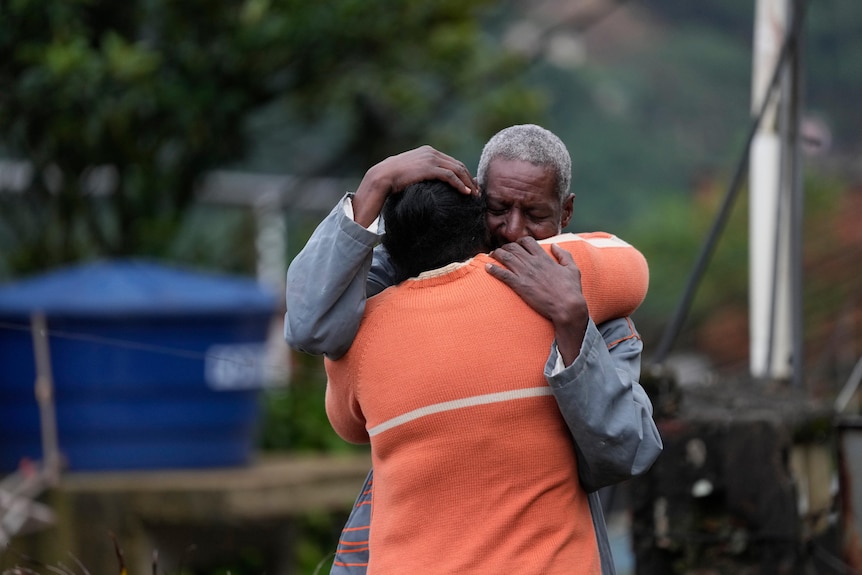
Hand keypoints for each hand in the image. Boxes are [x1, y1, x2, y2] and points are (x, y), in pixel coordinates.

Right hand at [352, 146, 477, 226]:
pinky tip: (466, 193)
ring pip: (457, 170)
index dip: (463, 174)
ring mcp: (431, 159)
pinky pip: (451, 176)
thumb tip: (429, 184)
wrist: (382, 176)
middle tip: (477, 192)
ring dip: (468, 183)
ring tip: (475, 195)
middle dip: (469, 179)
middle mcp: (431, 152)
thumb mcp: (410, 172)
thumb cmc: (393, 178)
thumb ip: (422, 173)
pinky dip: (460, 185)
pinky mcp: (429, 168)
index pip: (452, 162)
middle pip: (458, 165)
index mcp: (428, 151)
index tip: (470, 186)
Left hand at [486, 238, 588, 364]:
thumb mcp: (573, 269)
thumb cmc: (571, 289)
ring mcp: (525, 273)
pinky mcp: (519, 285)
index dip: (519, 241)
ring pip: (506, 257)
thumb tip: (554, 245)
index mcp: (544, 258)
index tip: (516, 245)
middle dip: (506, 247)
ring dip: (496, 254)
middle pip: (513, 247)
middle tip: (501, 251)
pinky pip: (503, 274)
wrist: (567, 306)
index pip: (527, 241)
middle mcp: (533, 262)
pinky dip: (493, 269)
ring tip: (491, 255)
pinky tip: (487, 267)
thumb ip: (564, 255)